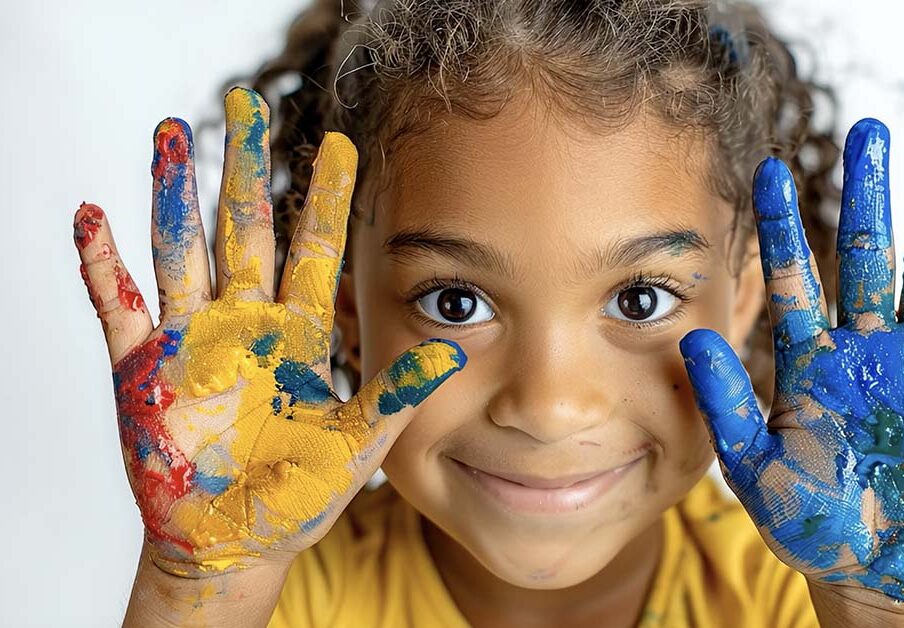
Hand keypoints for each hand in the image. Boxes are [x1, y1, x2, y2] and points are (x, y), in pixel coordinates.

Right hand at [73, 88, 464, 577]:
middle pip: (244, 228)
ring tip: (171, 132)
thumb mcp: (358, 444)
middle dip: (244, 166)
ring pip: (181, 249)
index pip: (314, 248)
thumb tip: (455, 351)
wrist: (237, 540)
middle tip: (243, 99)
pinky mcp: (143, 369)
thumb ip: (396, 395)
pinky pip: (117, 306)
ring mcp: (191, 340)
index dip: (327, 196)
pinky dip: (101, 264)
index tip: (341, 142)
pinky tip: (93, 216)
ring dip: (173, 193)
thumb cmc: (300, 495)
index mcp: (298, 333)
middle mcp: (245, 323)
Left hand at [679, 119, 903, 601]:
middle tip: (869, 129)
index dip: (782, 227)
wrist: (866, 564)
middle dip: (869, 195)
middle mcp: (864, 349)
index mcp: (809, 362)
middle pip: (868, 257)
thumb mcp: (755, 464)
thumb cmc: (805, 518)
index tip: (768, 171)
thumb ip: (727, 402)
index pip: (794, 279)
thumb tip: (693, 337)